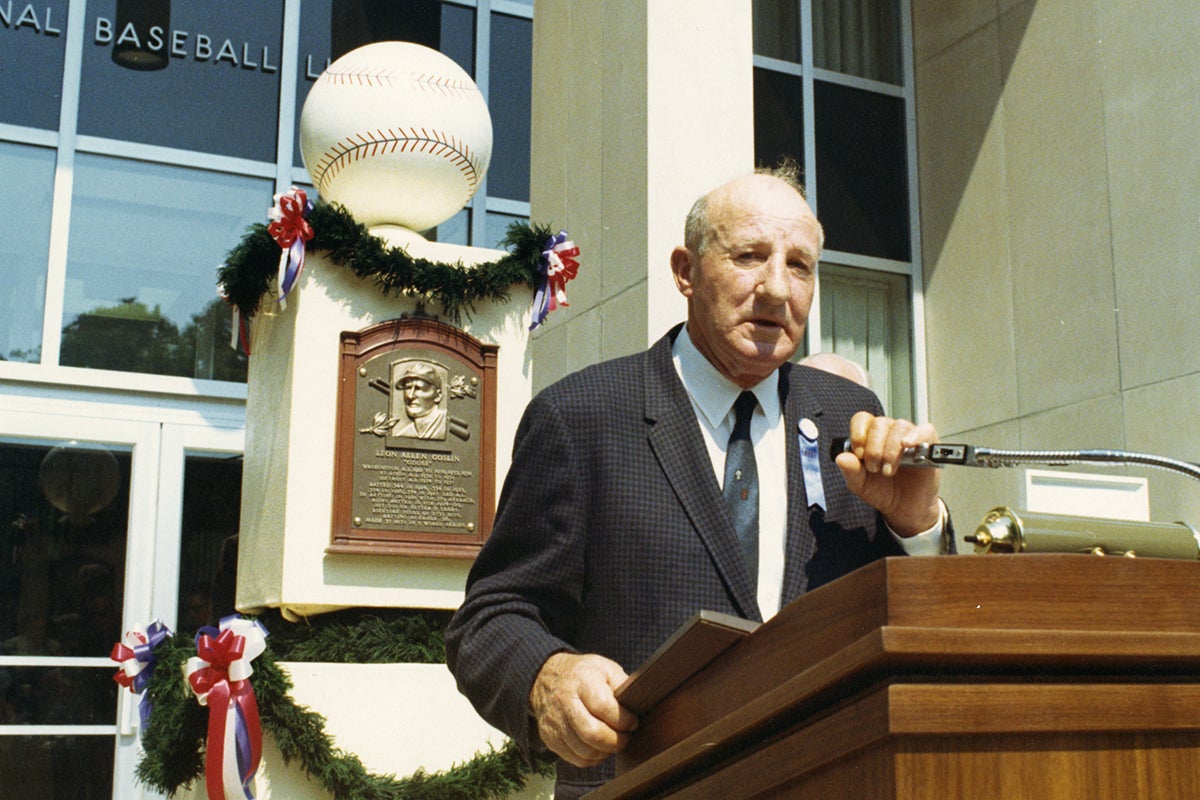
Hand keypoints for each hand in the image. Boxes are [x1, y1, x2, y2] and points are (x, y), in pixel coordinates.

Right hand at [529, 652, 638, 766]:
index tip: (633, 722)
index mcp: (582, 680)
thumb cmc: (584, 675)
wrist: (547, 679)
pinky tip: (600, 747)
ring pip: (585, 751)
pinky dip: (594, 759)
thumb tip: (637, 706)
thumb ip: (622, 684)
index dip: (623, 719)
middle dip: (616, 741)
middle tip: (626, 736)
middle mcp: (565, 701)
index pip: (603, 706)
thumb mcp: (605, 668)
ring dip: (606, 752)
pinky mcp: (550, 738)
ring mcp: (555, 722)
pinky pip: (577, 759)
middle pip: (592, 733)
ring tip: (614, 741)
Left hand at [834, 411, 942, 535]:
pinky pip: (925, 430)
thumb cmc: (882, 491)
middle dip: (874, 448)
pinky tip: (907, 444)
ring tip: (888, 470)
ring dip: (891, 449)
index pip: (862, 419)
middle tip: (875, 469)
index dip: (858, 433)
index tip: (859, 454)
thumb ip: (850, 471)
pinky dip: (916, 436)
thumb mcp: (860, 485)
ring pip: (899, 426)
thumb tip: (841, 458)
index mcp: (870, 436)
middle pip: (879, 423)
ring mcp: (909, 436)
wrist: (904, 509)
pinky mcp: (929, 444)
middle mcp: (889, 432)